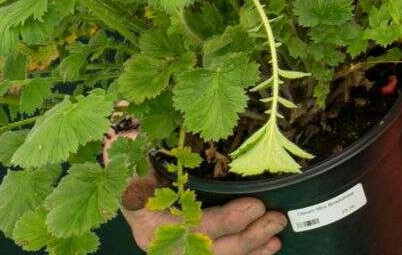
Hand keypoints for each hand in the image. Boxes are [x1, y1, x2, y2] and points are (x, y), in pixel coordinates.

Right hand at [119, 174, 286, 254]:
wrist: (125, 168)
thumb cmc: (130, 161)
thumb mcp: (129, 162)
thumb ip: (139, 167)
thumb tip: (137, 155)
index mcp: (148, 224)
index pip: (192, 228)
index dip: (225, 221)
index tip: (254, 206)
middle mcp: (164, 241)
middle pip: (210, 248)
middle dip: (246, 237)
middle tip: (275, 219)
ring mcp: (180, 244)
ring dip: (250, 247)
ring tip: (275, 235)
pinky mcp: (195, 241)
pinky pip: (221, 252)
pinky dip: (246, 251)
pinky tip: (268, 245)